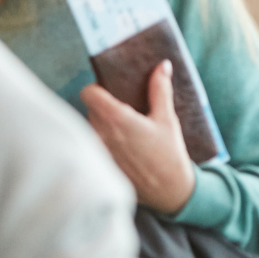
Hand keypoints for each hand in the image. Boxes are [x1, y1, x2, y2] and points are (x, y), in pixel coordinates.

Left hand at [80, 61, 197, 213]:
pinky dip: (105, 142)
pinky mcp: (102, 166)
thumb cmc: (170, 154)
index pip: (88, 94)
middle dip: (103, 106)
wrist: (169, 192)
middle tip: (122, 106)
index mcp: (117, 119)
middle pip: (90, 110)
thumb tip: (163, 65)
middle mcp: (102, 135)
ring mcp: (99, 153)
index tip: (108, 88)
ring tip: (123, 128)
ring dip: (102, 125)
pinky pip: (96, 146)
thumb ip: (160, 89)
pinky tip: (124, 147)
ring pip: (91, 128)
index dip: (96, 87)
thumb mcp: (167, 118)